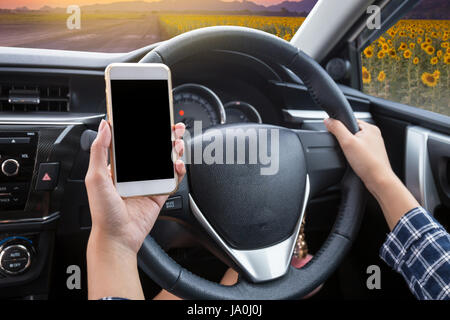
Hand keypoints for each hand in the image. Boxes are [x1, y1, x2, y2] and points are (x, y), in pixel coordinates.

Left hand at [85, 119, 185, 255]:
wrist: (118, 237)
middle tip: (172, 127)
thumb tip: (104, 126)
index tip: (150, 119)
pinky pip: (172, 178)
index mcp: (118, 166)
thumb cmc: (103, 212)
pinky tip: (177, 164)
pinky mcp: (159, 193)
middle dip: (164, 136)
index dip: (142, 129)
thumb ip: (99, 150)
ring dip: (173, 149)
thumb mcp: (95, 177)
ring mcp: (148, 182)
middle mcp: (134, 173)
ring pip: (165, 160)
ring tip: (177, 143)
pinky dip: (178, 169)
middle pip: (152, 148)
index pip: (132, 142)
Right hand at [324, 118, 394, 192]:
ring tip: (353, 157)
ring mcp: (374, 145)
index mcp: (370, 128)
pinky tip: (355, 161)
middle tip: (347, 149)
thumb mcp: (347, 142)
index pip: (349, 120)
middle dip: (345, 140)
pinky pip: (359, 151)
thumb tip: (328, 120)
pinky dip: (354, 155)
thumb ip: (337, 129)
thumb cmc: (368, 163)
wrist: (379, 180)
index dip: (340, 128)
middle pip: (351, 132)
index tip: (338, 137)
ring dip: (350, 149)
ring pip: (355, 143)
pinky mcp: (372, 155)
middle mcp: (374, 135)